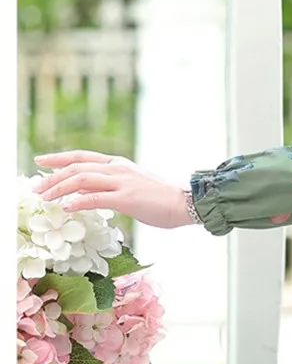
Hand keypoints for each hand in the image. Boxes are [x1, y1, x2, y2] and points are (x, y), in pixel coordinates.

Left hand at [32, 150, 193, 229]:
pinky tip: (66, 206)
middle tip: (35, 187)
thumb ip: (107, 186)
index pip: (82, 156)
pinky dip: (77, 201)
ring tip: (44, 198)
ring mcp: (122, 181)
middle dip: (52, 176)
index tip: (40, 161)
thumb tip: (82, 192)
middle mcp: (117, 168)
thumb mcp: (130, 186)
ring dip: (59, 187)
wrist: (183, 202)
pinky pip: (95, 197)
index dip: (59, 158)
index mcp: (118, 163)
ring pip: (82, 179)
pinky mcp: (126, 198)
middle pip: (77, 166)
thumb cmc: (158, 197)